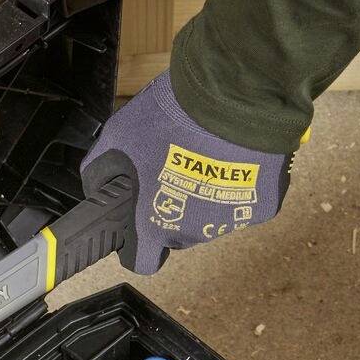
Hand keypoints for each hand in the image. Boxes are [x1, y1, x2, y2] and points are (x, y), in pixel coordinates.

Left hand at [81, 70, 293, 275]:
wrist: (233, 98)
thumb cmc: (171, 118)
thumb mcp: (118, 137)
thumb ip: (102, 170)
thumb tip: (98, 185)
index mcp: (153, 223)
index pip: (142, 261)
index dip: (138, 246)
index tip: (139, 229)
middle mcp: (191, 232)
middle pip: (177, 233)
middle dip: (173, 208)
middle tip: (174, 169)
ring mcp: (229, 222)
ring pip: (210, 217)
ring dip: (205, 194)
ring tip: (205, 155)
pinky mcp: (261, 207)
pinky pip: (244, 201)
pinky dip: (239, 185)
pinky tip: (234, 157)